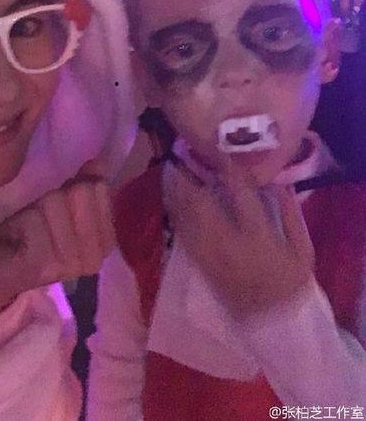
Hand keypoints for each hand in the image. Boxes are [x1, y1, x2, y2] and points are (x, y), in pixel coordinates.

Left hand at [0, 162, 113, 325]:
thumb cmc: (34, 235)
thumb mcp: (64, 205)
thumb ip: (87, 185)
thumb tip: (99, 162)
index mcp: (106, 242)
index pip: (99, 188)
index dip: (76, 188)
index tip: (61, 205)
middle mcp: (94, 256)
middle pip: (80, 192)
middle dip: (58, 198)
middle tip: (43, 218)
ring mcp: (68, 263)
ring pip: (55, 202)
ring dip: (37, 210)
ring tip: (31, 229)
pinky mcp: (41, 266)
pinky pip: (35, 220)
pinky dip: (24, 222)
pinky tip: (20, 239)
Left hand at [172, 166, 314, 318]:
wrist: (270, 321)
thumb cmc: (289, 282)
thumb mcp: (302, 251)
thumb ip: (291, 217)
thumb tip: (279, 183)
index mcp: (256, 237)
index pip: (240, 195)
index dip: (230, 170)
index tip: (222, 151)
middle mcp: (226, 242)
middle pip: (200, 202)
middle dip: (189, 175)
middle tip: (183, 152)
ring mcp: (207, 253)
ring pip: (184, 215)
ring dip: (175, 190)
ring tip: (171, 166)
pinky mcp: (198, 262)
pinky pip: (180, 231)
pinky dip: (173, 210)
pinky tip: (170, 195)